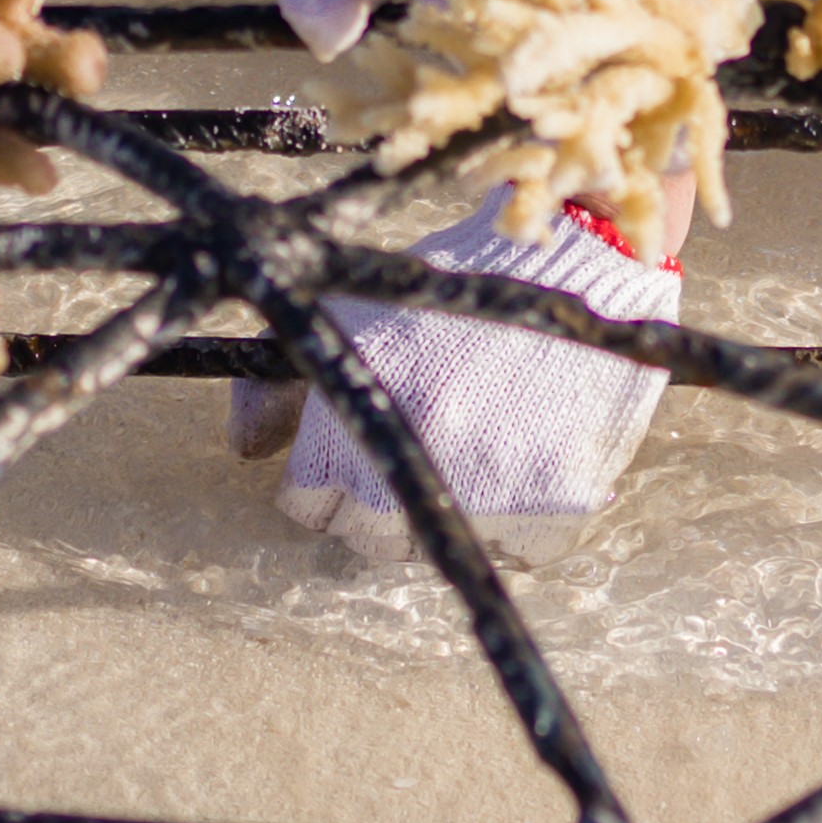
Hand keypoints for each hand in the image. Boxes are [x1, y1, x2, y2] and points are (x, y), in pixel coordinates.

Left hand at [276, 190, 691, 555]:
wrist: (579, 269)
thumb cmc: (456, 287)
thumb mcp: (359, 314)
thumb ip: (281, 380)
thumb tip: (243, 447)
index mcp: (366, 400)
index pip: (308, 503)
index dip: (320, 483)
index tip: (345, 462)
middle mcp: (422, 449)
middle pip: (368, 537)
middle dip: (375, 507)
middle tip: (408, 457)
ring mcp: (491, 484)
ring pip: (438, 546)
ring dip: (443, 512)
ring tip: (463, 452)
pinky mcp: (556, 505)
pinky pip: (514, 553)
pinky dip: (514, 523)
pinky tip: (517, 464)